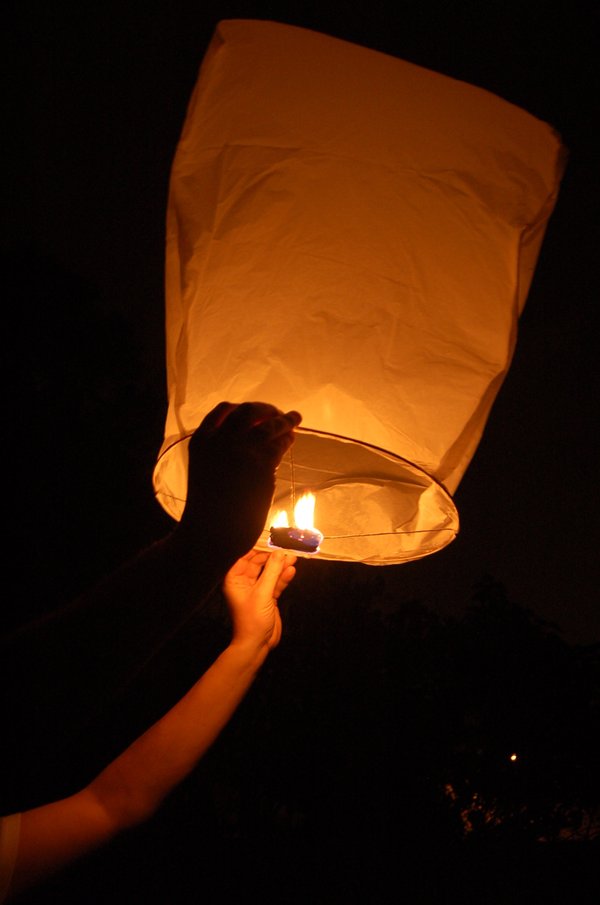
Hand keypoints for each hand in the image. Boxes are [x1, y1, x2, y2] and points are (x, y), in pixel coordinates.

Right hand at [178, 402, 301, 561]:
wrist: (209, 534)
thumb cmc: (206, 510)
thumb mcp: (205, 470)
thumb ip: (220, 453)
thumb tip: (251, 443)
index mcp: (202, 440)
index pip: (223, 410)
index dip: (241, 408)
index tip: (253, 411)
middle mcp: (221, 440)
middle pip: (248, 411)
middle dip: (265, 409)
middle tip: (277, 413)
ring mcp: (242, 450)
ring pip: (269, 424)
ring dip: (285, 419)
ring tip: (295, 418)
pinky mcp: (262, 464)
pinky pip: (279, 443)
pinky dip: (287, 438)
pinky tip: (291, 439)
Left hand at [223, 550, 296, 651]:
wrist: (257, 644)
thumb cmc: (252, 619)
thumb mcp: (262, 593)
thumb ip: (272, 572)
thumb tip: (281, 553)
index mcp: (234, 579)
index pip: (245, 557)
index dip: (257, 548)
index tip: (271, 539)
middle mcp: (244, 582)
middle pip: (259, 563)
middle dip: (272, 556)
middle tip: (286, 548)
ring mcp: (257, 589)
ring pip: (269, 572)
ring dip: (280, 566)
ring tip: (293, 557)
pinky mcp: (268, 597)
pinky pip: (276, 582)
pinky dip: (283, 577)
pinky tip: (292, 570)